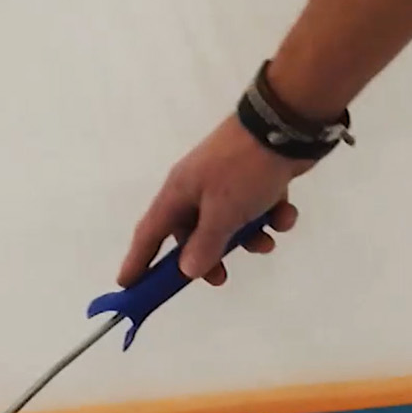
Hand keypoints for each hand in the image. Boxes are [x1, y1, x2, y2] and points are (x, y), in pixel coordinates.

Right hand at [118, 116, 310, 287]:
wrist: (284, 128)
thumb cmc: (244, 170)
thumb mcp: (222, 212)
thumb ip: (206, 244)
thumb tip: (187, 270)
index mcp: (179, 193)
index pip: (150, 233)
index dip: (138, 260)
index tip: (127, 284)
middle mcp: (198, 189)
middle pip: (194, 234)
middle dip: (210, 257)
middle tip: (221, 278)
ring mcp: (228, 184)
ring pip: (232, 225)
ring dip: (251, 239)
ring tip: (266, 241)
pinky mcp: (257, 181)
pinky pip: (259, 210)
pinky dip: (272, 217)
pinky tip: (284, 212)